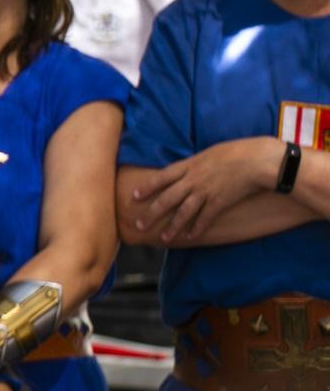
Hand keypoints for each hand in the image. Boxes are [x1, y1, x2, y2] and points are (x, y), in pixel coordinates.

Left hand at [129, 137, 281, 242]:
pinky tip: (190, 236)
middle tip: (139, 225)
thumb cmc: (237, 151)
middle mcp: (193, 180)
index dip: (147, 188)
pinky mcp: (219, 203)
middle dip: (151, 213)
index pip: (161, 177)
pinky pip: (205, 219)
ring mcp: (205, 192)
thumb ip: (195, 163)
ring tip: (163, 238)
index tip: (134, 196)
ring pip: (183, 212)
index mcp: (189, 165)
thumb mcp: (209, 153)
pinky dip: (197, 228)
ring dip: (172, 227)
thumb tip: (187, 169)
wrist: (257, 160)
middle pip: (167, 199)